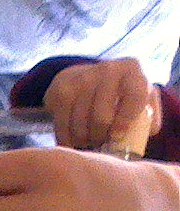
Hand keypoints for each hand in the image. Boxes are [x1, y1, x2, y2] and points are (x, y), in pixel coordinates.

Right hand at [43, 57, 161, 150]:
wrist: (87, 75)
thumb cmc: (119, 93)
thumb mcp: (140, 97)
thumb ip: (148, 115)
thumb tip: (145, 134)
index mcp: (132, 69)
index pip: (134, 96)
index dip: (126, 120)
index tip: (118, 135)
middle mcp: (108, 69)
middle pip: (101, 117)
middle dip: (100, 137)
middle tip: (101, 142)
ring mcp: (82, 78)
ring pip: (80, 124)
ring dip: (83, 140)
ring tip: (88, 140)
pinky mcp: (62, 90)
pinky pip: (63, 125)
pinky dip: (67, 139)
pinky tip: (73, 139)